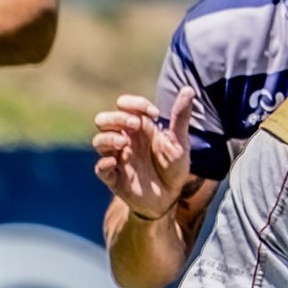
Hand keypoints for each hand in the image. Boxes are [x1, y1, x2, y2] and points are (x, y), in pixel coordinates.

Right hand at [93, 88, 195, 219]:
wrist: (170, 198)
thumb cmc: (174, 168)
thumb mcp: (180, 142)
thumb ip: (181, 117)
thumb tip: (189, 89)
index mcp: (139, 127)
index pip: (125, 105)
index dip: (135, 103)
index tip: (154, 113)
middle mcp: (125, 139)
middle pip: (104, 119)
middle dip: (116, 118)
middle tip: (134, 124)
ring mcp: (118, 158)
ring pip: (98, 140)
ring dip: (109, 138)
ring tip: (125, 142)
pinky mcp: (114, 177)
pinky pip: (100, 168)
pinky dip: (104, 163)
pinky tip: (115, 162)